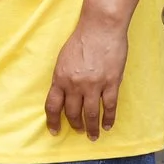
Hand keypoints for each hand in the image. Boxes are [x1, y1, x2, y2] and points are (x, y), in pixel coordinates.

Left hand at [46, 15, 128, 139]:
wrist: (100, 28)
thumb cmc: (81, 40)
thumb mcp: (63, 59)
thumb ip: (63, 77)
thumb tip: (64, 93)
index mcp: (60, 78)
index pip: (52, 105)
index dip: (52, 121)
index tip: (54, 131)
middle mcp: (74, 84)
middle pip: (72, 112)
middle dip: (74, 125)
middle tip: (78, 131)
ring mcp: (93, 85)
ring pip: (90, 114)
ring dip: (91, 127)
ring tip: (93, 135)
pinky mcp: (111, 83)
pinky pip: (109, 106)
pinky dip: (109, 118)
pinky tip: (108, 125)